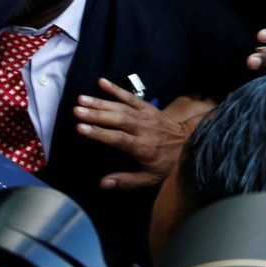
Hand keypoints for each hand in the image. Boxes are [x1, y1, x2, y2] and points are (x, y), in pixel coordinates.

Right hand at [74, 78, 209, 189]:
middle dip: (97, 114)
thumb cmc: (166, 163)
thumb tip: (103, 184)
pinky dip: (116, 89)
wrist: (188, 143)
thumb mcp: (150, 178)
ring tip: (82, 99)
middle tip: (77, 110)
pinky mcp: (148, 107)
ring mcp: (146, 115)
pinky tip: (101, 82)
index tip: (81, 128)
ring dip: (101, 102)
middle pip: (118, 119)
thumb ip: (127, 181)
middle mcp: (143, 128)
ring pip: (122, 107)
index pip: (118, 138)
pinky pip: (131, 96)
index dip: (100, 133)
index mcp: (142, 146)